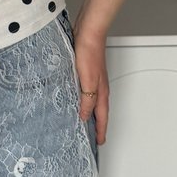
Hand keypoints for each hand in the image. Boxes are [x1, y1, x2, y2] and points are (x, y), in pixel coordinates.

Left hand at [73, 24, 109, 144]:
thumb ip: (87, 100)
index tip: (100, 143)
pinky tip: (75, 98)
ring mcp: (93, 80)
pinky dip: (83, 100)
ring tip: (83, 122)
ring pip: (93, 102)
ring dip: (90, 113)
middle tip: (93, 137)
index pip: (102, 117)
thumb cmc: (90, 53)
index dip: (101, 131)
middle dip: (97, 125)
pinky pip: (86, 92)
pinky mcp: (86, 72)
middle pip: (99, 111)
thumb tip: (85, 116)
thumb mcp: (87, 80)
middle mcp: (99, 88)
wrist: (88, 33)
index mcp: (101, 92)